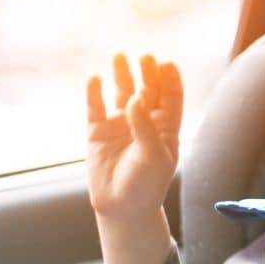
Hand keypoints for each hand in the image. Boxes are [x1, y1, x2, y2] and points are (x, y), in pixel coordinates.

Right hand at [86, 53, 182, 219]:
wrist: (122, 208)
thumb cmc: (146, 184)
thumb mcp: (153, 157)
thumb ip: (145, 127)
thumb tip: (135, 97)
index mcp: (166, 127)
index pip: (170, 97)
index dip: (170, 79)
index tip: (166, 63)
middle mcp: (144, 121)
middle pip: (148, 89)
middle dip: (148, 72)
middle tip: (145, 56)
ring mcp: (120, 124)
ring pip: (122, 93)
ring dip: (122, 75)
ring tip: (120, 56)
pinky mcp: (98, 131)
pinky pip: (95, 107)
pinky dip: (94, 92)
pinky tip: (94, 78)